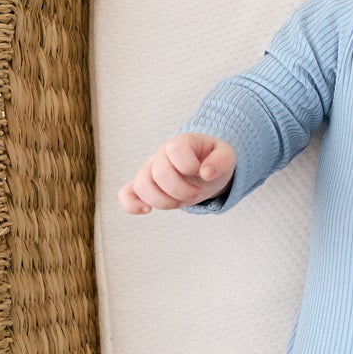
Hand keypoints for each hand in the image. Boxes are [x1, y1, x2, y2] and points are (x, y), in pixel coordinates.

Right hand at [117, 132, 236, 213]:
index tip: (204, 173)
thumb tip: (206, 173)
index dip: (190, 166)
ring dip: (165, 201)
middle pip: (160, 174)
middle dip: (182, 191)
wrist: (203, 167)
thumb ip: (221, 160)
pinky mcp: (145, 186)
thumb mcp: (226, 156)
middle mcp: (161, 156)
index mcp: (180, 143)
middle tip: (197, 194)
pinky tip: (146, 210)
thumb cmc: (212, 161)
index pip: (176, 150)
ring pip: (142, 186)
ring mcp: (150, 171)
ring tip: (181, 202)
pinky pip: (126, 194)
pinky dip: (131, 204)